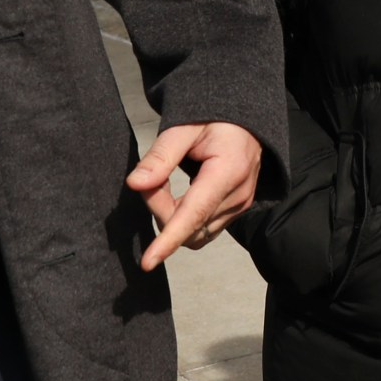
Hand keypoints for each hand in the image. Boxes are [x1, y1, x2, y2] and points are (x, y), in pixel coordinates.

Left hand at [126, 121, 261, 270]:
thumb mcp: (182, 128)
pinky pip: (203, 229)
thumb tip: (134, 185)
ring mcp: (240, 206)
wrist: (245, 121)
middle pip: (189, 226)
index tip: (148, 262)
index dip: (169, 240)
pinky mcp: (236, 212)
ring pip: (195, 233)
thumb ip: (159, 157)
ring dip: (171, 216)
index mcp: (228, 171)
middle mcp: (239, 195)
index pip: (194, 214)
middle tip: (149, 178)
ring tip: (165, 183)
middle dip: (160, 210)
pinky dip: (183, 220)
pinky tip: (179, 196)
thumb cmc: (212, 119)